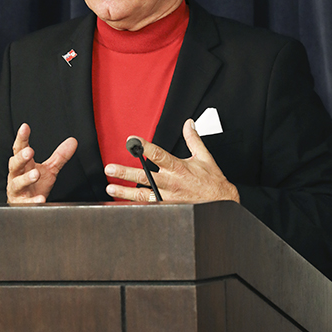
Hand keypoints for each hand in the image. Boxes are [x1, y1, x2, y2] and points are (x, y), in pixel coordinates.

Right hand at [7, 123, 77, 202]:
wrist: (26, 207)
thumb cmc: (35, 187)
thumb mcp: (49, 170)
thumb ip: (59, 157)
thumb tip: (73, 141)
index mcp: (23, 165)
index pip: (20, 149)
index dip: (22, 138)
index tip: (25, 127)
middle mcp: (17, 176)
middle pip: (15, 164)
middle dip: (21, 158)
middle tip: (29, 151)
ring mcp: (18, 191)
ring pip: (18, 183)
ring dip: (26, 178)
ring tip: (36, 174)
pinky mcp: (21, 204)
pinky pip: (27, 203)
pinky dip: (33, 201)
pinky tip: (41, 199)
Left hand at [104, 119, 239, 203]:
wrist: (221, 204)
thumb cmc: (212, 182)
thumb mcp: (204, 157)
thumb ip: (193, 139)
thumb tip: (188, 124)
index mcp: (178, 168)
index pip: (159, 155)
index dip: (144, 147)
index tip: (131, 141)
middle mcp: (171, 183)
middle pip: (144, 177)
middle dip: (125, 172)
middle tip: (110, 168)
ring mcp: (167, 197)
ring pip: (142, 195)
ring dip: (125, 192)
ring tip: (110, 188)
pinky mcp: (167, 207)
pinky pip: (148, 207)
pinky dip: (135, 206)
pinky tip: (122, 203)